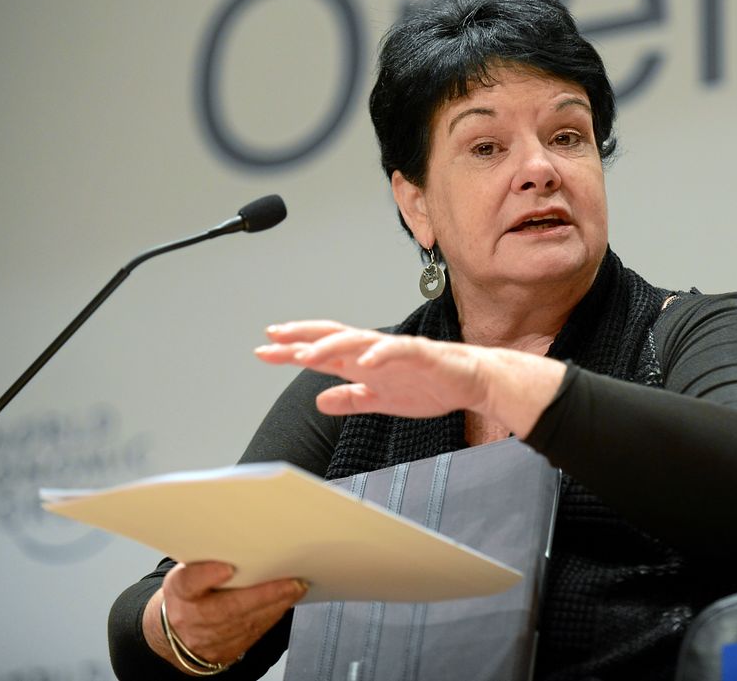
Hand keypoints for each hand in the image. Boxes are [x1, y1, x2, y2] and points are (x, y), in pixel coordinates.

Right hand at [146, 561, 306, 667]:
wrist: (176, 635)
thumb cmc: (187, 595)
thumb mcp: (185, 572)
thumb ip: (206, 560)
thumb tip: (238, 538)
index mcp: (179, 591)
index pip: (188, 583)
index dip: (206, 575)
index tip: (227, 568)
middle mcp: (192, 617)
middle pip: (227, 608)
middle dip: (263, 595)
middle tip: (290, 581)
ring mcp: (209, 637)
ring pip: (246, 622)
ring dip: (276, 604)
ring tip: (296, 587)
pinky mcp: (226, 650)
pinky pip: (253, 632)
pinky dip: (273, 615)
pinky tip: (286, 601)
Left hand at [255, 320, 565, 436]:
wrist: (472, 382)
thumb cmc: (430, 386)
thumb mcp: (381, 401)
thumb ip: (351, 399)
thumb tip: (320, 400)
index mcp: (363, 362)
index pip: (321, 352)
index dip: (292, 350)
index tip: (264, 350)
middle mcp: (374, 351)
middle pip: (332, 337)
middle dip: (301, 336)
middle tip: (273, 336)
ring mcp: (396, 351)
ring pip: (358, 340)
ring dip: (331, 346)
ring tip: (306, 354)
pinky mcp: (421, 354)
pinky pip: (398, 351)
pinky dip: (380, 354)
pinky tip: (364, 361)